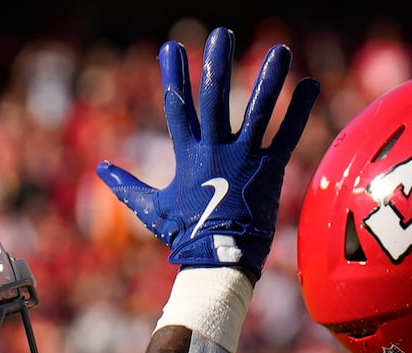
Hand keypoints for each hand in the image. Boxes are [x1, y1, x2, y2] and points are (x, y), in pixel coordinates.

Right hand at [96, 28, 320, 271]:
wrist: (219, 260)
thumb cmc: (184, 235)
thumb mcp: (152, 208)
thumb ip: (127, 186)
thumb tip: (101, 170)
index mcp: (188, 153)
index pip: (178, 105)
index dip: (174, 75)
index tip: (170, 46)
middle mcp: (217, 148)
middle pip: (217, 96)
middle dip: (218, 62)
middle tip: (222, 33)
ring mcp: (245, 157)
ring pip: (259, 109)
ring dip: (270, 78)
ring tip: (279, 50)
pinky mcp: (270, 170)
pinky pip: (287, 135)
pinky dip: (300, 110)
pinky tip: (311, 84)